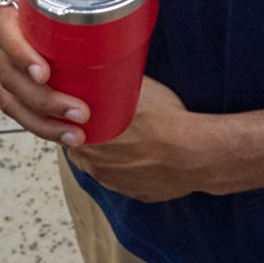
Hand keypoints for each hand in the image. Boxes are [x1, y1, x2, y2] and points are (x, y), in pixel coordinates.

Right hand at [0, 0, 175, 147]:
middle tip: (80, 112)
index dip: (19, 53)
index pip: (2, 29)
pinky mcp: (15, 77)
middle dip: (44, 101)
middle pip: (10, 74)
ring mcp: (6, 57)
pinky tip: (65, 135)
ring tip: (75, 133)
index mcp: (12, 0)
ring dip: (42, 121)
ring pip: (12, 97)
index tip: (45, 72)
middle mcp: (5, 32)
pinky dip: (40, 125)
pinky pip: (19, 107)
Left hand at [66, 78, 218, 202]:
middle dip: (92, 141)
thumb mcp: (137, 91)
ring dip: (111, 157)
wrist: (196, 154)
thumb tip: (110, 68)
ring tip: (129, 141)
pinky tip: (145, 156)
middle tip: (108, 126)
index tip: (85, 115)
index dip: (74, 123)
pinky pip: (129, 181)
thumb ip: (116, 83)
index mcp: (89, 141)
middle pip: (84, 153)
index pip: (67, 133)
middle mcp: (97, 167)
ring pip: (106, 169)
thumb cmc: (166, 121)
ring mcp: (117, 183)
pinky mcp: (137, 194)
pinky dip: (133, 170)